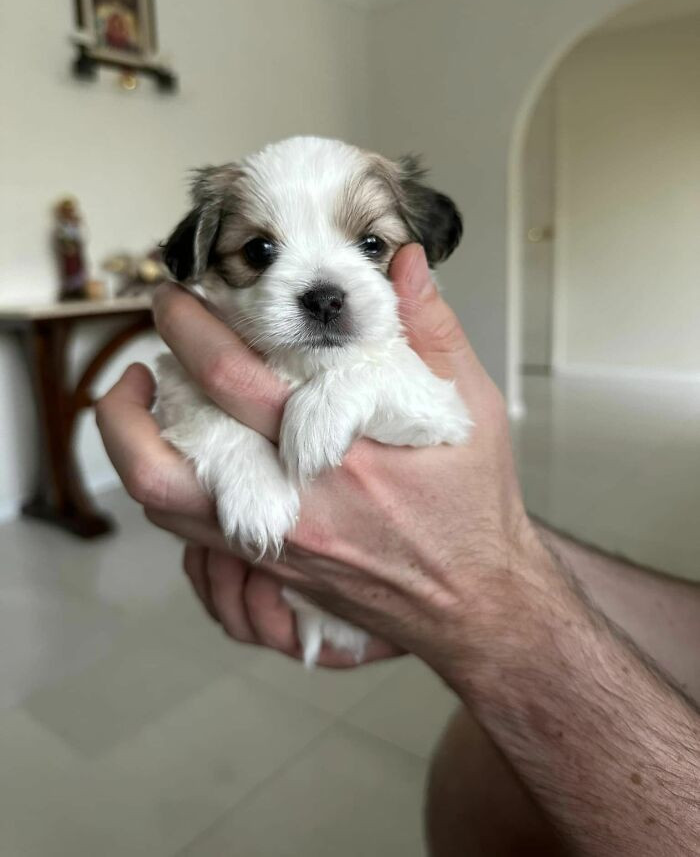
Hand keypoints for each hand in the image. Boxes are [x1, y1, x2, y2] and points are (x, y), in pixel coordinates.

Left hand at [98, 245, 543, 681]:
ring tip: (143, 396)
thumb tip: (408, 263)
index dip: (189, 330)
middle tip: (142, 346)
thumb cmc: (473, 505)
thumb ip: (435, 331)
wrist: (474, 602)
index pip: (233, 384)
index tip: (175, 297)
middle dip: (131, 391)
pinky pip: (186, 531)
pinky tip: (185, 447)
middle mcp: (294, 508)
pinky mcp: (270, 568)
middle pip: (165, 458)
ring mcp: (274, 546)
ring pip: (161, 504)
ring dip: (132, 443)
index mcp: (341, 458)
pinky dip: (167, 483)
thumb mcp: (473, 409)